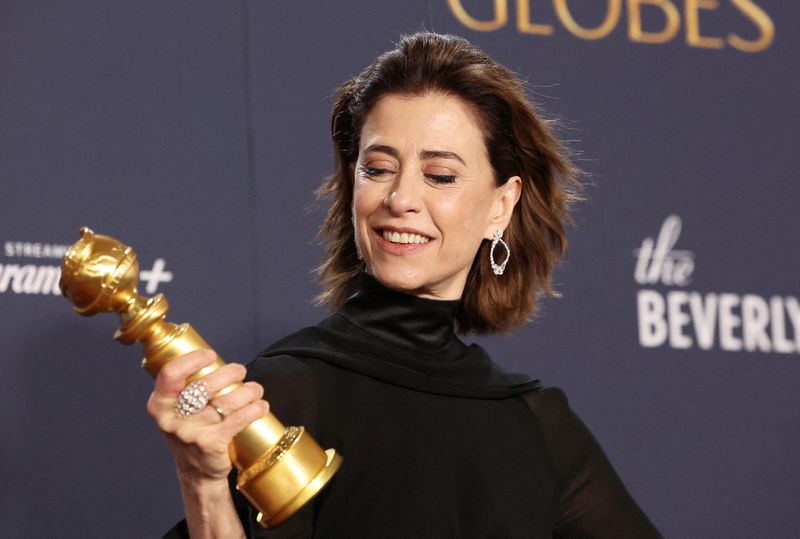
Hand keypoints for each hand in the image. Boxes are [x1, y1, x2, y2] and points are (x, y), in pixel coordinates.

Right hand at [147, 350, 270, 483]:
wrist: (197, 473)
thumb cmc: (192, 432)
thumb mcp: (178, 411)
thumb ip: (187, 389)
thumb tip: (218, 362)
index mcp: (160, 405)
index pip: (170, 374)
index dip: (192, 360)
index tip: (211, 355)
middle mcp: (171, 419)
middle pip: (205, 385)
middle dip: (230, 373)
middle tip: (240, 371)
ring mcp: (190, 432)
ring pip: (226, 401)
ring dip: (248, 390)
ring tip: (256, 389)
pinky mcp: (210, 443)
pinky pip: (238, 419)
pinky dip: (255, 409)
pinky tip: (261, 406)